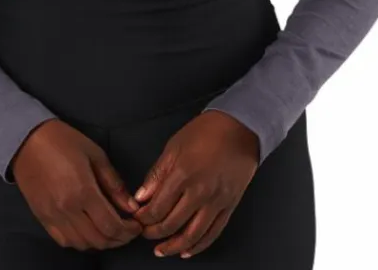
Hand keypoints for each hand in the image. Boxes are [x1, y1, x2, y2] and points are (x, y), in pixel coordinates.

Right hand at [11, 119, 144, 250]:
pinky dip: (80, 242)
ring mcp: (52, 216)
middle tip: (128, 231)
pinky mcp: (42, 218)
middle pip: (99, 239)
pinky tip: (88, 231)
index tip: (137, 225)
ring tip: (110, 231)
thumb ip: (113, 183)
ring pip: (82, 244)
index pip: (111, 225)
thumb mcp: (95, 154)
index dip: (128, 231)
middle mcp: (67, 209)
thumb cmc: (63, 141)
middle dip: (119, 239)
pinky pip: (64, 241)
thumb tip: (130, 206)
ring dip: (100, 242)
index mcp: (83, 191)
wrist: (26, 140)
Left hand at [130, 110, 259, 258]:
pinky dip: (199, 246)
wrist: (239, 128)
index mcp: (182, 174)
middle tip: (145, 233)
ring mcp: (216, 201)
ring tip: (162, 250)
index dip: (143, 218)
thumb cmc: (207, 131)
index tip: (137, 218)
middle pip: (171, 224)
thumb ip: (157, 174)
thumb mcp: (174, 146)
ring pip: (192, 235)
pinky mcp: (230, 206)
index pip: (157, 208)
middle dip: (154, 233)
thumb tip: (142, 196)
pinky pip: (213, 233)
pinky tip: (188, 250)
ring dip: (174, 246)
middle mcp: (199, 192)